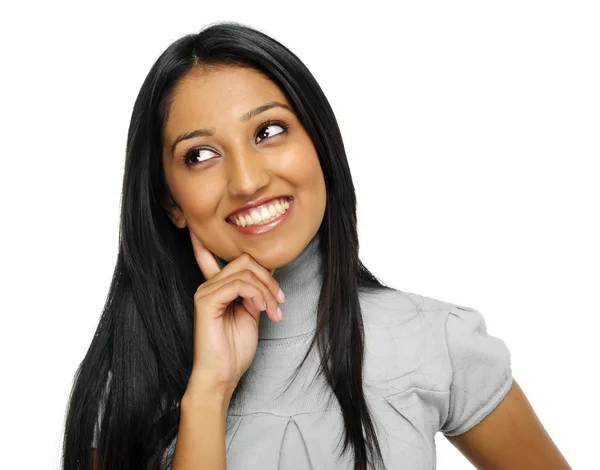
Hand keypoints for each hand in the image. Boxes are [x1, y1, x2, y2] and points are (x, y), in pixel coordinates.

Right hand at [185, 230, 284, 399]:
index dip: (211, 241)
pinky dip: (258, 295)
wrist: (222, 375)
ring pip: (245, 272)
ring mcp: (205, 292)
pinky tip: (263, 309)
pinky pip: (239, 284)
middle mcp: (208, 285)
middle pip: (244, 260)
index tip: (229, 241)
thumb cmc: (235, 350)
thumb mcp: (251, 313)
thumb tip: (268, 271)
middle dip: (268, 278)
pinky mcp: (206, 301)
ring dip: (268, 291)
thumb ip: (255, 292)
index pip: (210, 254)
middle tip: (280, 300)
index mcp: (216, 287)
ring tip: (275, 311)